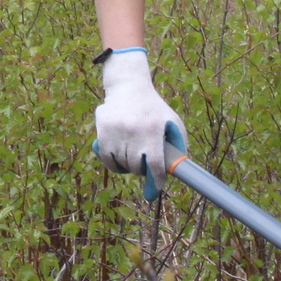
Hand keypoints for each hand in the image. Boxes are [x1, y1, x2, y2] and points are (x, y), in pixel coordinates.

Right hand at [93, 49, 185, 181]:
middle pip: (136, 167)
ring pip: (121, 165)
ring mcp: (115, 132)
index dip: (155, 181)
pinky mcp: (102, 131)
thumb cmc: (154, 110)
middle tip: (144, 164)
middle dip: (142, 170)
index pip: (154, 164)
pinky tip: (120, 156)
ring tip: (133, 155)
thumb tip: (175, 171)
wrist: (128, 88)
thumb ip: (178, 145)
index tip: (153, 193)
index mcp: (153, 130)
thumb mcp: (172, 121)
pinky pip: (108, 160)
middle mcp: (133, 131)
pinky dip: (114, 164)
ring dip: (128, 166)